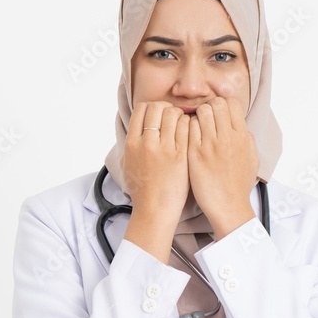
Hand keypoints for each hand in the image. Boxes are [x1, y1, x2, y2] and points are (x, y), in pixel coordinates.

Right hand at [120, 101, 189, 217]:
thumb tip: (134, 133)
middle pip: (157, 107)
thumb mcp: (127, 166)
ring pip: (173, 113)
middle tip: (173, 117)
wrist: (154, 211)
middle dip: (166, 108)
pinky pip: (186, 127)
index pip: (141, 109)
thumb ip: (130, 147)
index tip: (158, 114)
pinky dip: (189, 124)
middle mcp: (146, 143)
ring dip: (179, 115)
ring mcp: (164, 148)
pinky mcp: (181, 155)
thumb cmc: (142, 191)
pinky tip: (190, 133)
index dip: (152, 107)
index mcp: (131, 143)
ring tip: (182, 125)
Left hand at [187, 96, 259, 236]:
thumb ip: (247, 140)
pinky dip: (187, 128)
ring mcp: (210, 145)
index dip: (223, 105)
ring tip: (196, 128)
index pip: (232, 103)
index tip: (218, 114)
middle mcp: (228, 138)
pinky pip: (188, 128)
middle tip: (204, 119)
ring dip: (197, 116)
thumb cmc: (239, 186)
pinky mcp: (195, 154)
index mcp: (242, 137)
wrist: (229, 207)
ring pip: (201, 112)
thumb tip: (241, 127)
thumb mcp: (252, 160)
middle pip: (216, 103)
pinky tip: (187, 138)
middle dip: (209, 107)